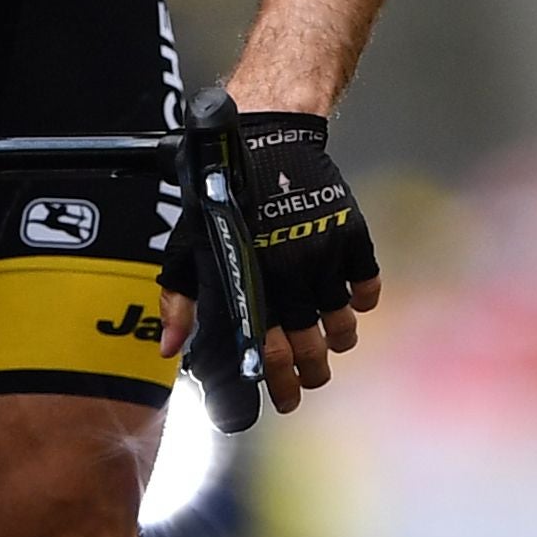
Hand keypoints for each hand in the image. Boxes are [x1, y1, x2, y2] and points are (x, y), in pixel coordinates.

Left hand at [159, 109, 382, 414]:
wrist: (266, 136)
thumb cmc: (221, 192)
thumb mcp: (189, 242)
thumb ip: (179, 298)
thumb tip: (170, 349)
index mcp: (249, 278)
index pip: (267, 348)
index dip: (276, 382)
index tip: (282, 401)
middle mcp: (289, 273)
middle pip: (310, 345)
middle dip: (311, 373)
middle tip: (310, 383)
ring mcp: (324, 255)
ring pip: (341, 321)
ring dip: (337, 340)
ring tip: (331, 347)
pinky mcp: (351, 235)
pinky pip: (367, 284)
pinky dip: (362, 301)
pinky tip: (352, 306)